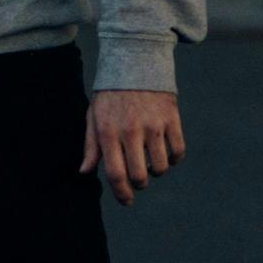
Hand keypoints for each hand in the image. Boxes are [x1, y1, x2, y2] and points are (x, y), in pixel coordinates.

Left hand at [80, 89, 184, 206]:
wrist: (135, 61)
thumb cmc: (111, 94)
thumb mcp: (94, 116)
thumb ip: (90, 146)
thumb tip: (84, 172)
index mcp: (108, 132)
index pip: (115, 174)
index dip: (121, 194)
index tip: (127, 201)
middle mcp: (131, 131)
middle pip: (140, 176)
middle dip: (139, 184)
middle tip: (139, 180)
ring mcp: (153, 124)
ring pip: (161, 167)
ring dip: (156, 171)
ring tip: (151, 163)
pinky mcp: (171, 118)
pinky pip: (178, 151)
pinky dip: (174, 158)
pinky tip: (166, 154)